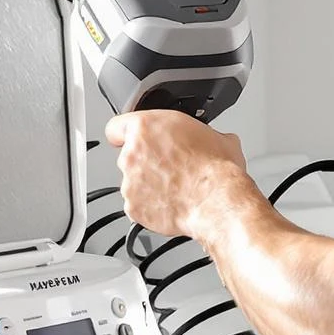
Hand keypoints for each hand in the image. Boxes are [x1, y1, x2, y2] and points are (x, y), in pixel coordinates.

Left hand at [104, 110, 249, 239]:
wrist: (215, 201)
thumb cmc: (214, 170)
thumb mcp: (217, 136)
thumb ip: (202, 134)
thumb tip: (212, 139)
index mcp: (145, 129)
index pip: (116, 127)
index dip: (125, 134)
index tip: (130, 140)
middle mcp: (131, 154)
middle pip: (127, 156)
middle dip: (144, 162)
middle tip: (168, 168)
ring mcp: (129, 183)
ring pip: (132, 183)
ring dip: (147, 185)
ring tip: (174, 189)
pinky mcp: (133, 207)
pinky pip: (137, 205)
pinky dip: (150, 206)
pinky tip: (171, 204)